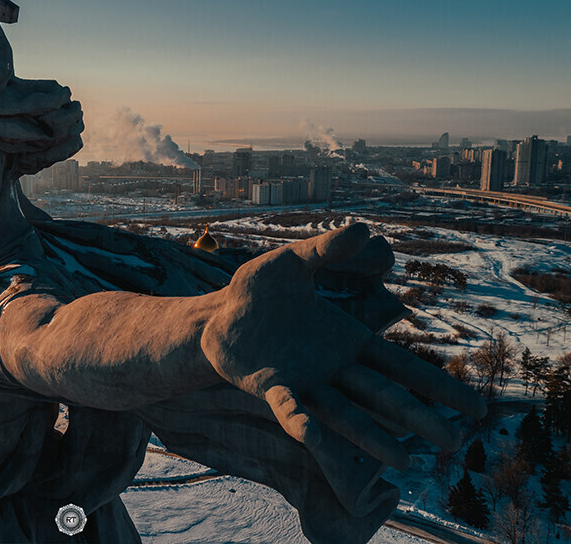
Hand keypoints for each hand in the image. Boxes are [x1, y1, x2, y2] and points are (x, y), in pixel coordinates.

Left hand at [201, 223, 485, 469]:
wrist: (217, 312)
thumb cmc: (258, 290)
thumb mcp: (293, 262)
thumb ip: (326, 250)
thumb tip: (363, 229)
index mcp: (346, 339)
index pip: (400, 364)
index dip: (436, 385)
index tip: (474, 408)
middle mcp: (332, 368)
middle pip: (383, 396)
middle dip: (417, 416)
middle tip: (454, 442)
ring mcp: (303, 382)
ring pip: (344, 414)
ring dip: (370, 436)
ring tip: (403, 461)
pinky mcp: (270, 387)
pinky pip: (288, 407)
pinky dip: (300, 420)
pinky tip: (312, 432)